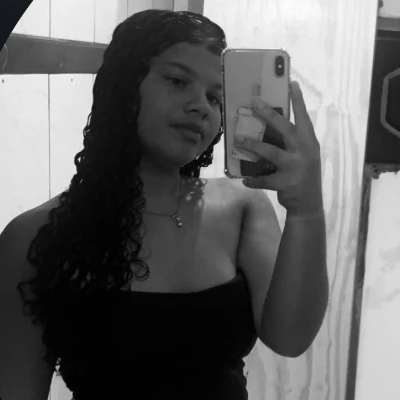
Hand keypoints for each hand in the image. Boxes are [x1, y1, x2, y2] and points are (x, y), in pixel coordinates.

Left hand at [234, 81, 322, 216]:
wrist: (309, 204)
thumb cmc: (303, 175)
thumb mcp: (304, 155)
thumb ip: (292, 142)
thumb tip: (269, 127)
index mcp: (309, 142)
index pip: (303, 117)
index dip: (298, 100)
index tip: (291, 82)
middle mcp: (304, 151)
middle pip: (286, 129)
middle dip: (269, 115)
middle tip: (254, 102)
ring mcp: (296, 167)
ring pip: (271, 152)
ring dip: (253, 145)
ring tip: (238, 139)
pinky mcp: (286, 182)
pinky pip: (264, 179)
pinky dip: (253, 180)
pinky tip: (245, 180)